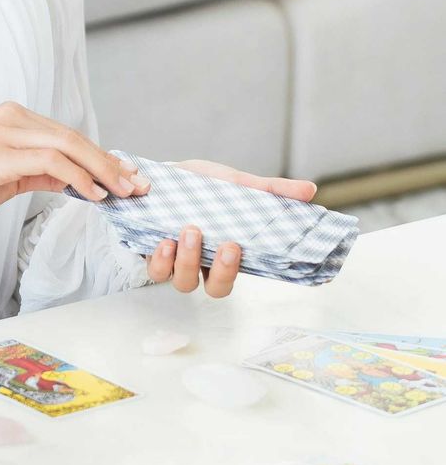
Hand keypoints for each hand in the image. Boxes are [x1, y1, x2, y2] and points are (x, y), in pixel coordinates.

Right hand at [0, 100, 146, 225]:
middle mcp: (12, 117)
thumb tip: (76, 182)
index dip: (102, 156)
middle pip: (74, 137)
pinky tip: (93, 195)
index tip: (127, 175)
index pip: (68, 136)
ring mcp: (4, 133)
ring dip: (102, 171)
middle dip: (110, 163)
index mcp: (13, 118)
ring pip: (68, 146)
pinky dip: (77, 178)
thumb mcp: (3, 176)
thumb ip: (38, 173)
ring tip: (123, 193)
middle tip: (137, 186)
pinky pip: (50, 162)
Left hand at [143, 158, 318, 297]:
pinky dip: (161, 260)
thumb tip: (309, 190)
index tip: (246, 251)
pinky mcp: (154, 254)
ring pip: (185, 282)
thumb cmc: (204, 186)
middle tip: (226, 245)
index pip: (243, 276)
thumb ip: (270, 190)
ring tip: (190, 232)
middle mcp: (205, 264)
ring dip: (188, 261)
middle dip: (222, 272)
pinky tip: (164, 240)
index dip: (242, 272)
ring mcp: (180, 262)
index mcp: (229, 253)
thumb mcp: (238, 183)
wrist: (165, 175)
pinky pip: (158, 270)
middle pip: (217, 289)